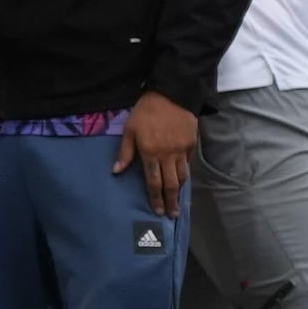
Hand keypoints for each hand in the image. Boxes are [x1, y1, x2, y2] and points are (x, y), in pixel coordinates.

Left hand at [118, 89, 199, 218]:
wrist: (172, 94)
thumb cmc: (146, 111)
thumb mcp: (130, 129)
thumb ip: (125, 151)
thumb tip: (116, 171)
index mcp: (151, 153)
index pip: (153, 182)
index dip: (155, 198)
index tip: (157, 210)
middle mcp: (168, 155)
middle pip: (171, 184)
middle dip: (171, 201)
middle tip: (172, 215)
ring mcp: (181, 150)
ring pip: (182, 176)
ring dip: (180, 190)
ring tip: (178, 202)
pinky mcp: (191, 143)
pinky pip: (188, 163)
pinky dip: (185, 172)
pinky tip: (183, 179)